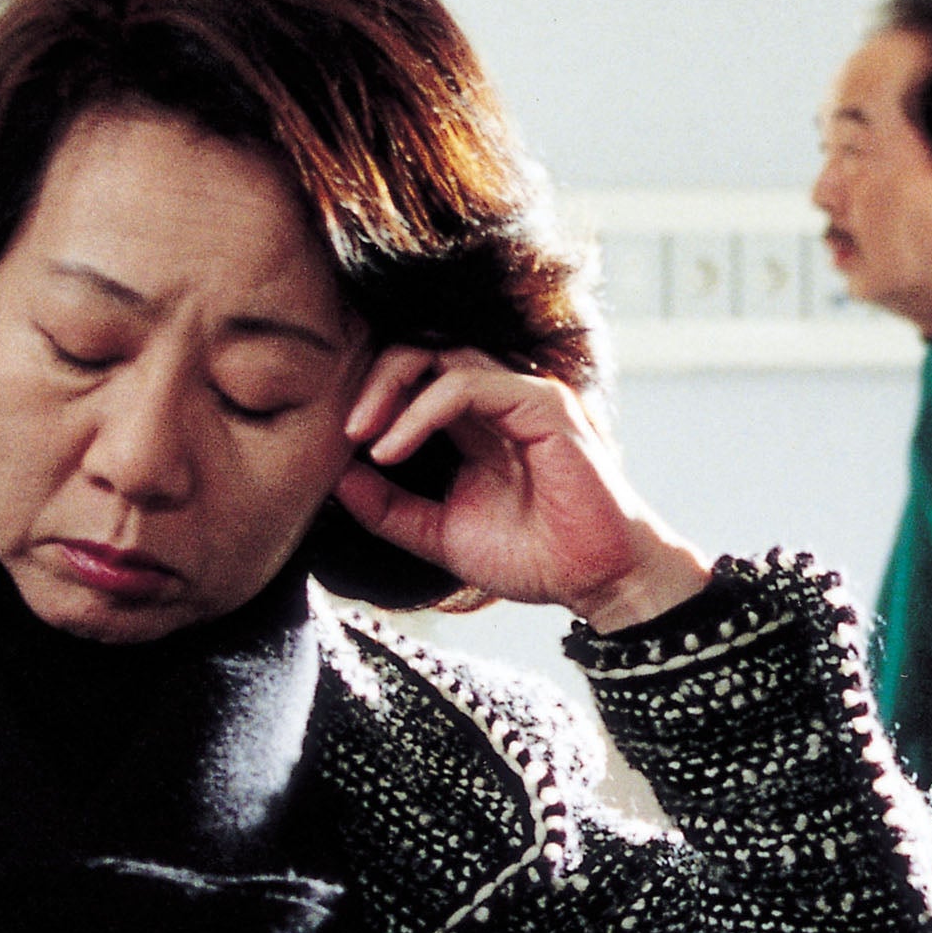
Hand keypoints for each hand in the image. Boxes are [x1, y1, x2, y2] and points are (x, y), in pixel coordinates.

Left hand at [335, 345, 712, 628]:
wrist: (598, 581)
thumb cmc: (534, 557)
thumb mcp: (440, 533)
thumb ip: (389, 509)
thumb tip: (333, 480)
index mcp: (477, 422)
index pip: (414, 377)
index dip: (371, 398)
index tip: (341, 445)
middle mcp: (500, 399)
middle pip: (421, 351)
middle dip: (373, 382)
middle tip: (346, 431)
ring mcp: (523, 395)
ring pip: (440, 355)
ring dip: (389, 389)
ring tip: (363, 439)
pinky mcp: (543, 404)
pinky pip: (467, 384)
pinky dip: (421, 411)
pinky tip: (393, 448)